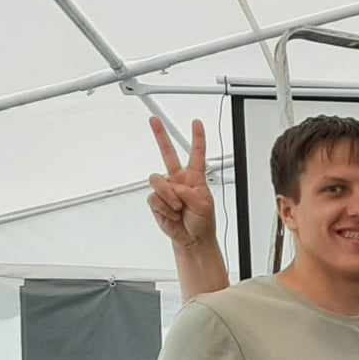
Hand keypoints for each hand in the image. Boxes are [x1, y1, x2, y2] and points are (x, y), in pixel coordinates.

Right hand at [146, 117, 214, 249]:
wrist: (192, 238)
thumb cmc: (202, 222)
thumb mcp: (204, 205)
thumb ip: (190, 193)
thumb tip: (175, 187)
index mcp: (195, 178)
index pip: (196, 155)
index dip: (197, 139)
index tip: (196, 123)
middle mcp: (179, 180)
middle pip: (168, 153)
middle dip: (160, 136)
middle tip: (154, 120)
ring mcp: (166, 189)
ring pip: (158, 181)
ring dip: (169, 197)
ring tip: (178, 208)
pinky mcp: (156, 200)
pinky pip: (154, 198)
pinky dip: (164, 208)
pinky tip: (171, 213)